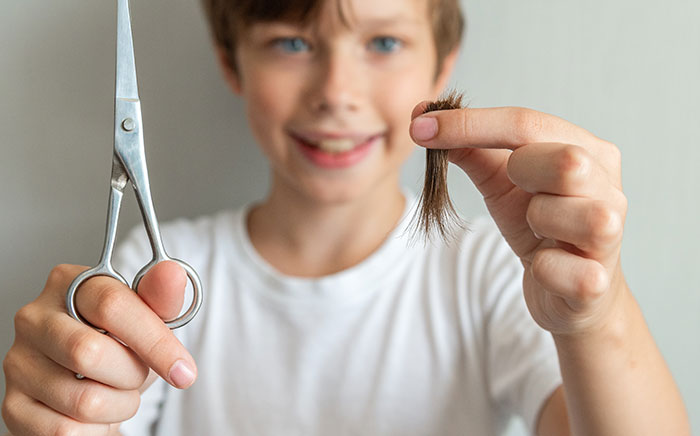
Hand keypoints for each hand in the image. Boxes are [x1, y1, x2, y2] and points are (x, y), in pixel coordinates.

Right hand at [2, 261, 195, 434]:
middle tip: (138, 375)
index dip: (154, 341)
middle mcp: (35, 318)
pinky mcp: (13, 405)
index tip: (183, 370)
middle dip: (132, 375)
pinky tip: (97, 414)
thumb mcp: (149, 319)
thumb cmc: (122, 344)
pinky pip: (65, 431)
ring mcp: (19, 361)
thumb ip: (162, 300)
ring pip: (83, 400)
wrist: (96, 383)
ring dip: (119, 405)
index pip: (112, 305)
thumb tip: (171, 273)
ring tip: (118, 393)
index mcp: (70, 284)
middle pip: (90, 353)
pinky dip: (96, 430)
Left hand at [410, 105, 627, 335]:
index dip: (469, 124)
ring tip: (539, 230)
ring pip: (564, 213)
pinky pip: (556, 268)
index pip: (526, 123)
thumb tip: (424, 117)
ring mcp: (610, 234)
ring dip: (536, 221)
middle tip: (517, 187)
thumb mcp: (504, 183)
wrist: (574, 293)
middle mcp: (609, 186)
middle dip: (523, 173)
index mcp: (589, 151)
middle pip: (565, 161)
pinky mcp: (597, 282)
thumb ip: (473, 149)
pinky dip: (541, 268)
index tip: (419, 126)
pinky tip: (545, 264)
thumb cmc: (541, 227)